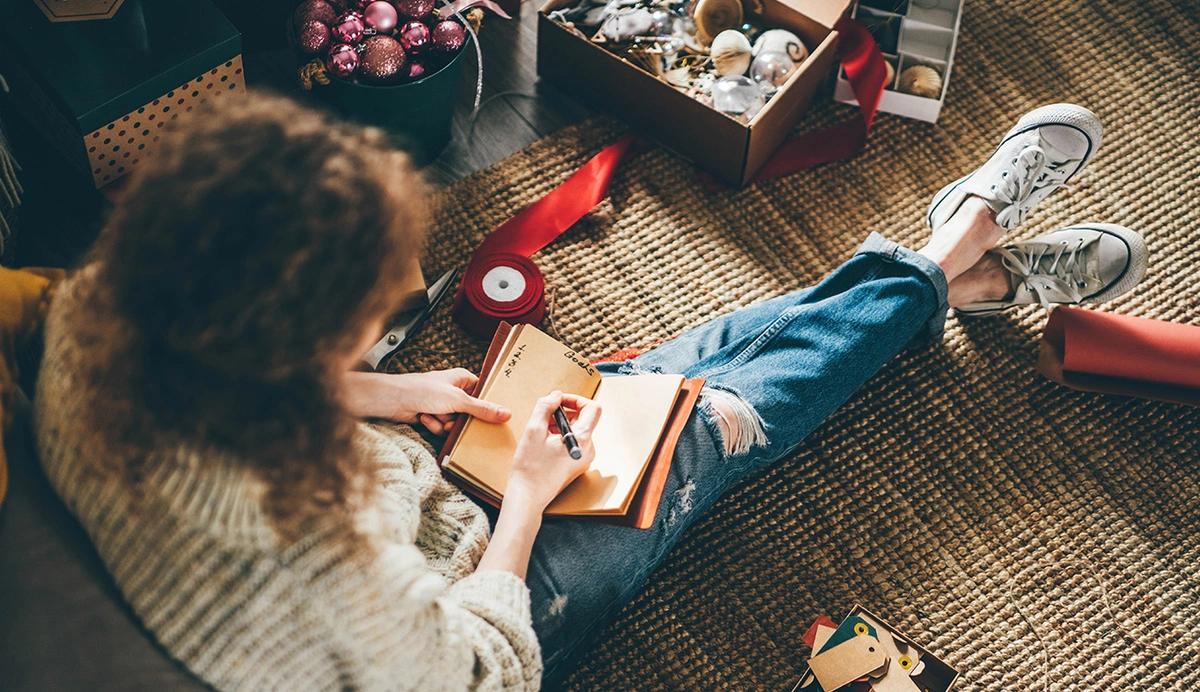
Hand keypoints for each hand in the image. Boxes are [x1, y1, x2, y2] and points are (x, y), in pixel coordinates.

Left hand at [340, 369, 510, 433]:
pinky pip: (443, 428)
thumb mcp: (458, 400)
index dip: (487, 404)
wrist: (394, 400)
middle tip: (457, 420)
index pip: (483, 392)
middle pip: (470, 412)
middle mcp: (454, 391)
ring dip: (446, 424)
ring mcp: (443, 404)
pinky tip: (425, 418)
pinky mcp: (433, 416)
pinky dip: (434, 426)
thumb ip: (482, 409)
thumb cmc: (423, 390)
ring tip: (436, 416)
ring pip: (456, 423)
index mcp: (462, 379)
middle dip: (462, 420)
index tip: (494, 416)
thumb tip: (506, 414)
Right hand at [506, 391, 601, 510]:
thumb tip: (555, 395)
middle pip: (584, 419)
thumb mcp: (534, 430)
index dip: (575, 399)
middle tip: (545, 417)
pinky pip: (573, 442)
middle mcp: (588, 449)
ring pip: (577, 430)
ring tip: (542, 432)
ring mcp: (583, 458)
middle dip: (564, 413)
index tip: (559, 401)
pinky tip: (544, 443)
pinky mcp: (576, 464)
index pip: (592, 407)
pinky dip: (560, 436)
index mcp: (582, 439)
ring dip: (560, 425)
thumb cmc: (530, 467)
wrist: (528, 496)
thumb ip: (545, 406)